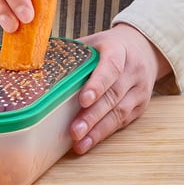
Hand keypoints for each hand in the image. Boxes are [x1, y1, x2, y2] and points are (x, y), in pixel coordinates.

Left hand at [70, 24, 171, 154]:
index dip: (97, 85)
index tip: (83, 100)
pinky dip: (105, 133)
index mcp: (118, 50)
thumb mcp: (94, 41)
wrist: (144, 49)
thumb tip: (39, 62)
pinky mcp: (140, 105)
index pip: (111, 67)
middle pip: (113, 95)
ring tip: (80, 143)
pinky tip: (90, 142)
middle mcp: (133, 70)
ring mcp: (139, 89)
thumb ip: (73, 52)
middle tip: (75, 131)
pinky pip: (123, 121)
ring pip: (119, 112)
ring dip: (98, 130)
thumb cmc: (110, 47)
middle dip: (92, 115)